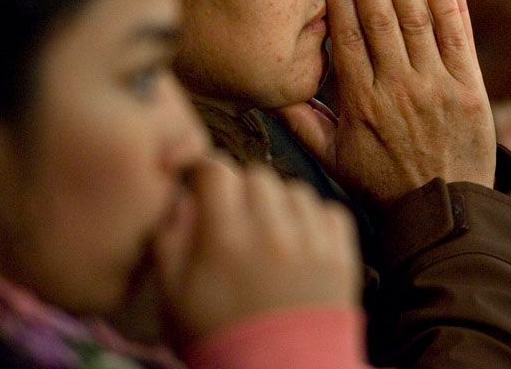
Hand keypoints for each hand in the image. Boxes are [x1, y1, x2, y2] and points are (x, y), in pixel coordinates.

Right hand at [153, 156, 360, 343]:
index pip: (218, 171)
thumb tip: (180, 199)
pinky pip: (330, 210)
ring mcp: (311, 241)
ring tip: (272, 235)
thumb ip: (170, 240)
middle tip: (239, 221)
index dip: (208, 175)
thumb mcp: (174, 297)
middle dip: (244, 192)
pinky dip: (315, 220)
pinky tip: (301, 243)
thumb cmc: (220, 339)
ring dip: (280, 205)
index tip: (207, 187)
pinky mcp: (340, 255)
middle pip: (257, 175)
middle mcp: (271, 231)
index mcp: (225, 239)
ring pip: (294, 189)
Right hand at [277, 0, 495, 208]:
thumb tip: (267, 88)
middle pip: (380, 19)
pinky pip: (458, 39)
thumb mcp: (332, 161)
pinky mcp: (470, 89)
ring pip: (416, 20)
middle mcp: (398, 89)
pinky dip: (450, 5)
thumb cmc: (382, 184)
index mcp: (362, 103)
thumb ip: (301, 122)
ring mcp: (437, 87)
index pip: (347, 37)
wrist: (443, 213)